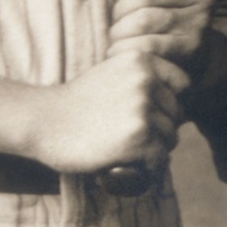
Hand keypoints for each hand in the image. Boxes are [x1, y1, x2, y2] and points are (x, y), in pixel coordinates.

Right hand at [28, 52, 188, 175]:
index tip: (150, 114)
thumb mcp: (111, 73)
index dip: (170, 102)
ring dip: (153, 149)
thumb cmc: (77, 103)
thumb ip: (142, 79)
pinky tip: (125, 163)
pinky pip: (160, 159)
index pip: (182, 83)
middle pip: (177, 113)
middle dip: (161, 128)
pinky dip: (146, 167)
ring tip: (125, 149)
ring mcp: (142, 108)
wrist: (44, 121)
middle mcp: (145, 79)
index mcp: (140, 59)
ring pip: (171, 137)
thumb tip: (181, 104)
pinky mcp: (138, 138)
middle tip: (131, 137)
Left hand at [105, 0, 215, 71]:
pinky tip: (116, 52)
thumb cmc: (159, 16)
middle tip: (113, 23)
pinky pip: (150, 43)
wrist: (186, 60)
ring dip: (120, 30)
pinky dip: (126, 47)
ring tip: (114, 38)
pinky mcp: (193, 48)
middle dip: (121, 8)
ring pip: (145, 18)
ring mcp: (201, 21)